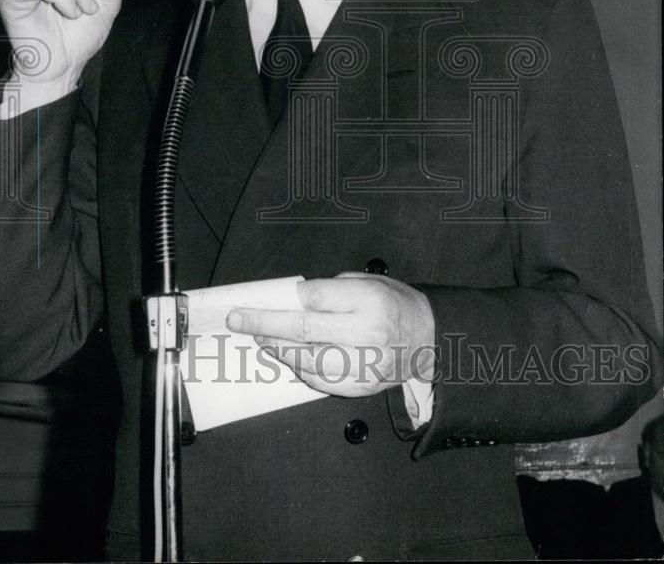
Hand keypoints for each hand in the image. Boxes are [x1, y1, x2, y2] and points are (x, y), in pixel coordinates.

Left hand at [227, 273, 435, 397]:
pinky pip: (322, 380)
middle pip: (304, 329)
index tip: (271, 297)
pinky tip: (288, 358)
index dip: (289, 298)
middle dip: (265, 323)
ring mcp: (365, 364)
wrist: (430, 340)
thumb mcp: (370, 281)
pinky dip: (300, 369)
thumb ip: (333, 289)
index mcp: (370, 300)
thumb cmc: (396, 305)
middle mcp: (368, 333)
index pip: (316, 297)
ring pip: (308, 359)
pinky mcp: (362, 386)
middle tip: (239, 319)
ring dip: (278, 349)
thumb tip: (293, 300)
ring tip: (262, 339)